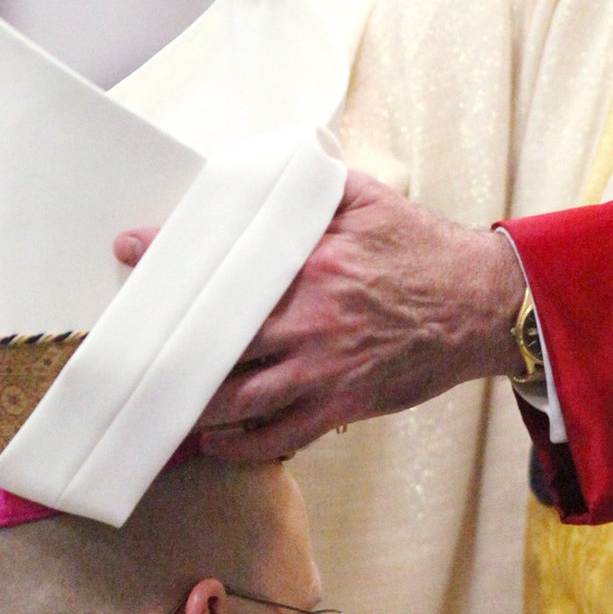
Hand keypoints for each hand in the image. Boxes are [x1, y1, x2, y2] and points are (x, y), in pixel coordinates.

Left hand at [117, 169, 526, 462]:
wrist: (482, 305)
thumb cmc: (425, 251)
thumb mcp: (369, 199)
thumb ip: (314, 186)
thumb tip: (270, 170)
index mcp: (310, 264)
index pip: (225, 265)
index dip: (172, 260)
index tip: (131, 253)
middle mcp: (308, 320)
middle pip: (216, 341)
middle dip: (167, 346)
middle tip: (130, 348)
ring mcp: (323, 367)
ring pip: (237, 397)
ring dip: (193, 404)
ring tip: (160, 401)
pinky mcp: (342, 403)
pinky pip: (278, 435)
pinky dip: (240, 444)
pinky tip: (216, 439)